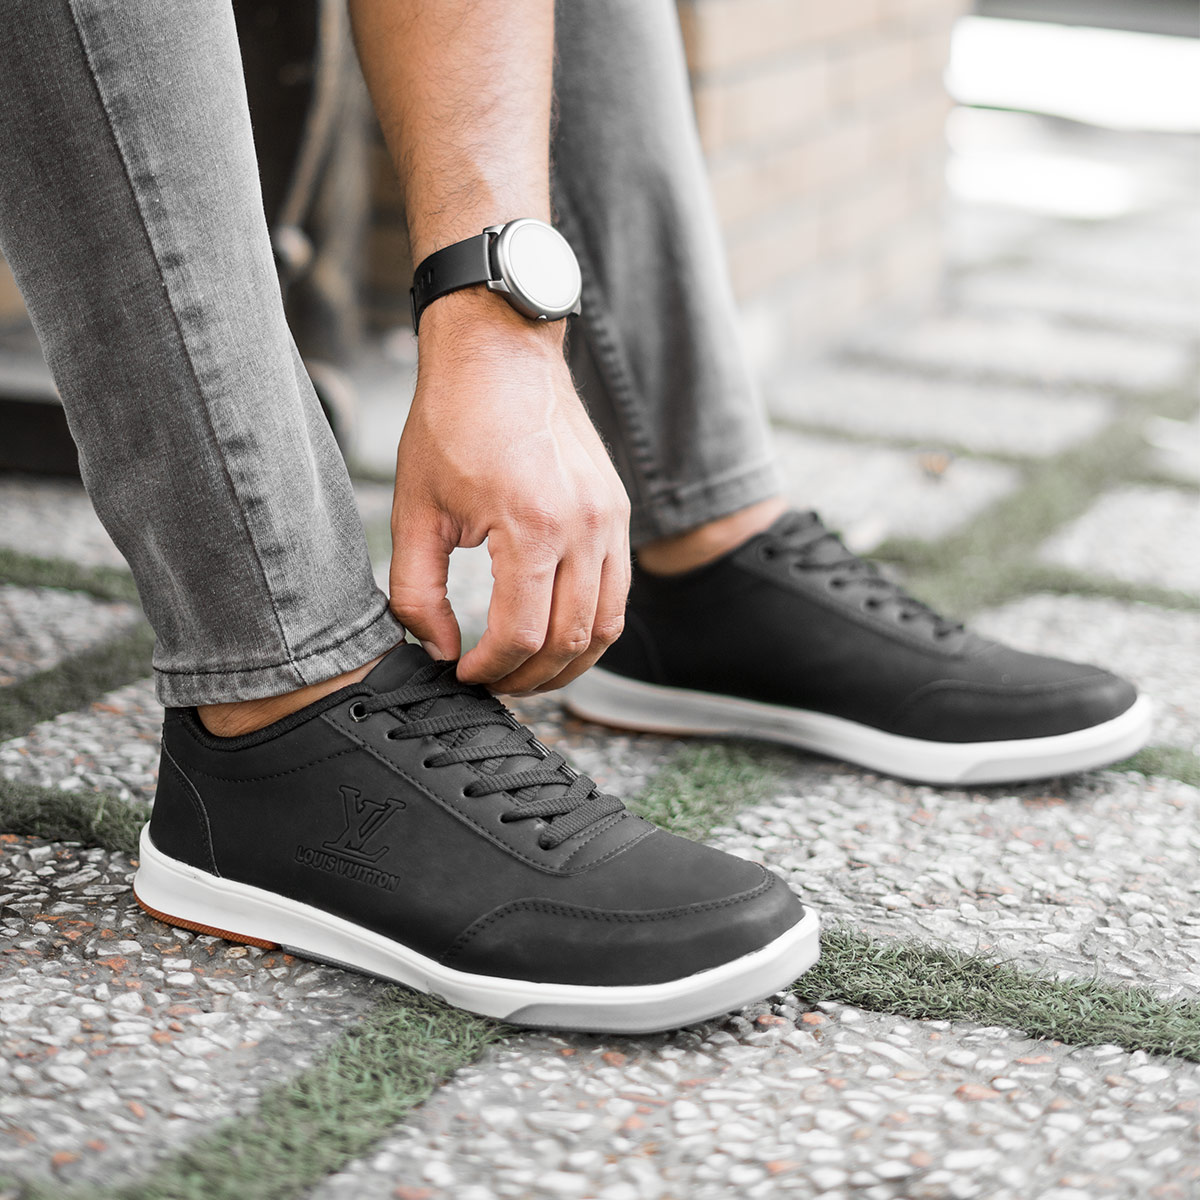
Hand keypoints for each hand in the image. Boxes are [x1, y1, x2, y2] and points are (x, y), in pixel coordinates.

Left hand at [389, 291, 630, 694]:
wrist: (501, 353)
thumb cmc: (452, 422)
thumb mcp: (415, 511)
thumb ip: (416, 593)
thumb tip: (438, 649)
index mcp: (530, 526)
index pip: (521, 635)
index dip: (489, 671)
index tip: (462, 674)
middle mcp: (583, 527)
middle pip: (570, 641)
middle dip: (528, 678)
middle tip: (493, 683)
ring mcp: (609, 519)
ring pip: (606, 626)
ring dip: (568, 663)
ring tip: (527, 671)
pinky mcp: (618, 511)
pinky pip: (619, 591)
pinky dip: (591, 625)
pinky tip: (556, 631)